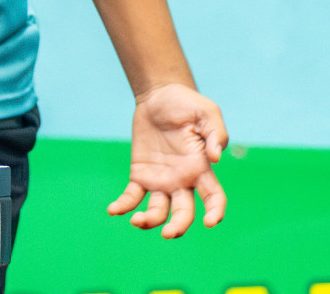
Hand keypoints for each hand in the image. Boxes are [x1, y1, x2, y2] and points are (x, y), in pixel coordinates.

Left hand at [108, 82, 227, 237]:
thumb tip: (216, 157)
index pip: (214, 198)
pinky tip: (113, 210)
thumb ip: (215, 134)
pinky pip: (132, 195)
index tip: (210, 222)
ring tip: (137, 220)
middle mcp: (182, 181)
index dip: (215, 212)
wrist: (160, 96)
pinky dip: (123, 205)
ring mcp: (160, 180)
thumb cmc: (187, 104)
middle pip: (183, 212)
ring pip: (157, 210)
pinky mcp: (140, 174)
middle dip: (177, 227)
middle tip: (168, 234)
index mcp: (201, 170)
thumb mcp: (207, 113)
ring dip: (149, 220)